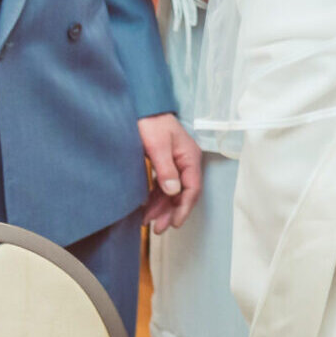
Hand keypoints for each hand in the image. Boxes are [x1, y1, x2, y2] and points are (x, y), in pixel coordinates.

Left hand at [138, 112, 203, 232]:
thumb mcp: (157, 145)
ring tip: (148, 223)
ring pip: (172, 191)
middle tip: (158, 229)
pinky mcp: (165, 162)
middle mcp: (186, 162)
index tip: (174, 223)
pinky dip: (156, 197)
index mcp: (189, 157)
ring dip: (162, 207)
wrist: (143, 107)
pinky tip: (147, 207)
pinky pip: (164, 184)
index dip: (184, 207)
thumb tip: (173, 191)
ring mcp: (176, 162)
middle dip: (171, 212)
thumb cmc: (152, 123)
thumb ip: (166, 169)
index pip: (192, 188)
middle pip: (183, 193)